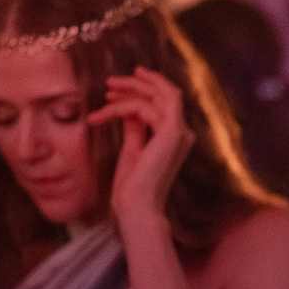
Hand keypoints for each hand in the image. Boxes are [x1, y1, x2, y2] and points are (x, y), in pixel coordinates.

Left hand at [89, 68, 192, 224]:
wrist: (136, 206)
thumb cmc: (133, 186)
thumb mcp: (133, 148)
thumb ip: (136, 128)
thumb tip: (130, 111)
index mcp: (176, 138)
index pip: (163, 102)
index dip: (140, 91)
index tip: (113, 92)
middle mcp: (183, 133)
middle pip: (164, 92)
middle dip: (137, 82)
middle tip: (110, 82)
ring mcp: (180, 132)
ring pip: (159, 93)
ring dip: (131, 87)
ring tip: (107, 90)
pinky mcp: (172, 132)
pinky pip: (148, 104)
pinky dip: (124, 104)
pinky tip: (105, 112)